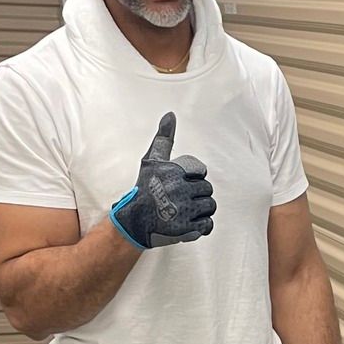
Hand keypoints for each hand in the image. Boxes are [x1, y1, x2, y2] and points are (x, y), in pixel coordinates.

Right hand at [109, 112, 216, 249]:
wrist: (133, 221)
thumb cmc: (144, 189)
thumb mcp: (152, 161)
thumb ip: (164, 138)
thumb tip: (170, 115)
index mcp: (174, 172)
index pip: (202, 173)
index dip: (193, 179)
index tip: (180, 185)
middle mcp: (179, 190)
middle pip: (207, 190)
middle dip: (197, 195)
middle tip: (182, 200)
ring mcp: (184, 210)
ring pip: (210, 206)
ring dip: (201, 210)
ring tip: (186, 210)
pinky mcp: (187, 229)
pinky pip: (208, 225)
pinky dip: (202, 225)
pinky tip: (189, 222)